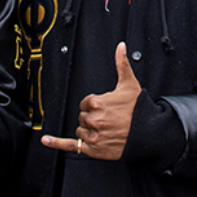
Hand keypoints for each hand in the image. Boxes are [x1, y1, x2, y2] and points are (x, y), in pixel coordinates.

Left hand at [42, 42, 140, 159]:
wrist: (149, 133)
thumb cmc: (140, 109)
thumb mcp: (130, 84)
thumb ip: (121, 64)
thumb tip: (120, 46)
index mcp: (98, 102)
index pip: (86, 103)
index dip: (95, 105)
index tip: (106, 108)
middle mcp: (93, 119)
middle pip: (83, 117)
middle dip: (93, 117)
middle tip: (110, 119)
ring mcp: (93, 135)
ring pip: (80, 130)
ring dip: (89, 130)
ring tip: (107, 130)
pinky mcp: (93, 150)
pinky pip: (70, 145)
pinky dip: (56, 143)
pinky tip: (46, 140)